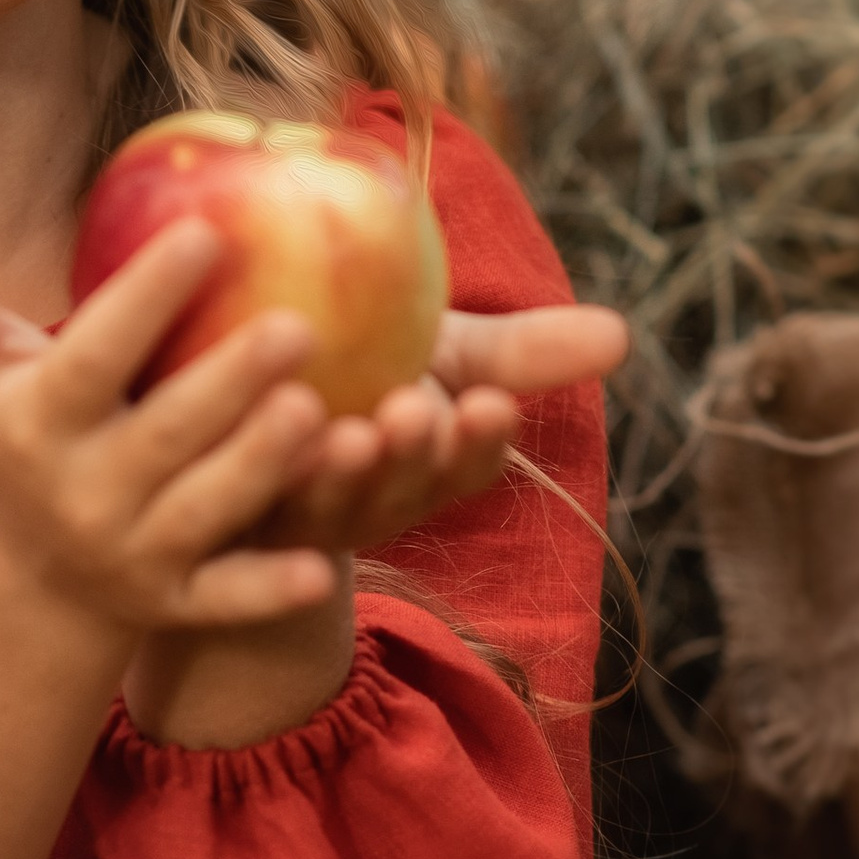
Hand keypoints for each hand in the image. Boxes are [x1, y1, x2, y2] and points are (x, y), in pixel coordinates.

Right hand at [0, 212, 341, 637]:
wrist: (35, 580)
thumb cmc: (21, 439)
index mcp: (36, 426)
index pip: (91, 357)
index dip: (144, 300)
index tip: (204, 234)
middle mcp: (82, 493)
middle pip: (163, 435)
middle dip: (228, 383)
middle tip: (299, 324)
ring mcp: (131, 553)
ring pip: (204, 511)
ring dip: (262, 468)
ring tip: (324, 410)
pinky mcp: (176, 603)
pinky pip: (226, 599)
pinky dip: (269, 591)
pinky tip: (320, 571)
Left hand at [265, 301, 630, 559]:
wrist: (252, 401)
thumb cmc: (367, 362)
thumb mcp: (444, 353)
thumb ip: (524, 349)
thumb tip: (623, 335)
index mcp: (433, 466)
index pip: (470, 463)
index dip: (480, 442)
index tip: (491, 404)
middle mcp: (375, 501)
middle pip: (402, 490)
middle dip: (413, 456)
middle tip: (415, 413)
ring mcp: (304, 516)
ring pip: (329, 507)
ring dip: (341, 476)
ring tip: (348, 431)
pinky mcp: (234, 523)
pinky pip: (244, 512)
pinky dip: (255, 479)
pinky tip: (252, 432)